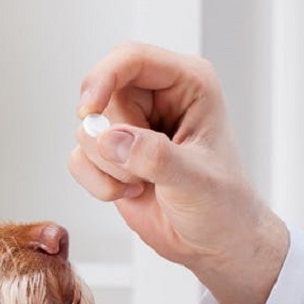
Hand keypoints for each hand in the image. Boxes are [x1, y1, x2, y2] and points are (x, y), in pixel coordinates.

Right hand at [68, 42, 288, 303]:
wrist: (216, 244)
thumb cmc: (224, 207)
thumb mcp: (196, 181)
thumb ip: (154, 157)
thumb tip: (111, 138)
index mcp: (187, 84)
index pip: (131, 58)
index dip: (103, 78)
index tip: (89, 110)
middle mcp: (156, 98)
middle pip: (102, 96)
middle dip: (111, 139)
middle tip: (139, 168)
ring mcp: (131, 125)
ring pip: (88, 130)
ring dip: (107, 166)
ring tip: (142, 183)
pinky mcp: (112, 153)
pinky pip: (79, 157)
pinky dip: (96, 182)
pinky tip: (129, 192)